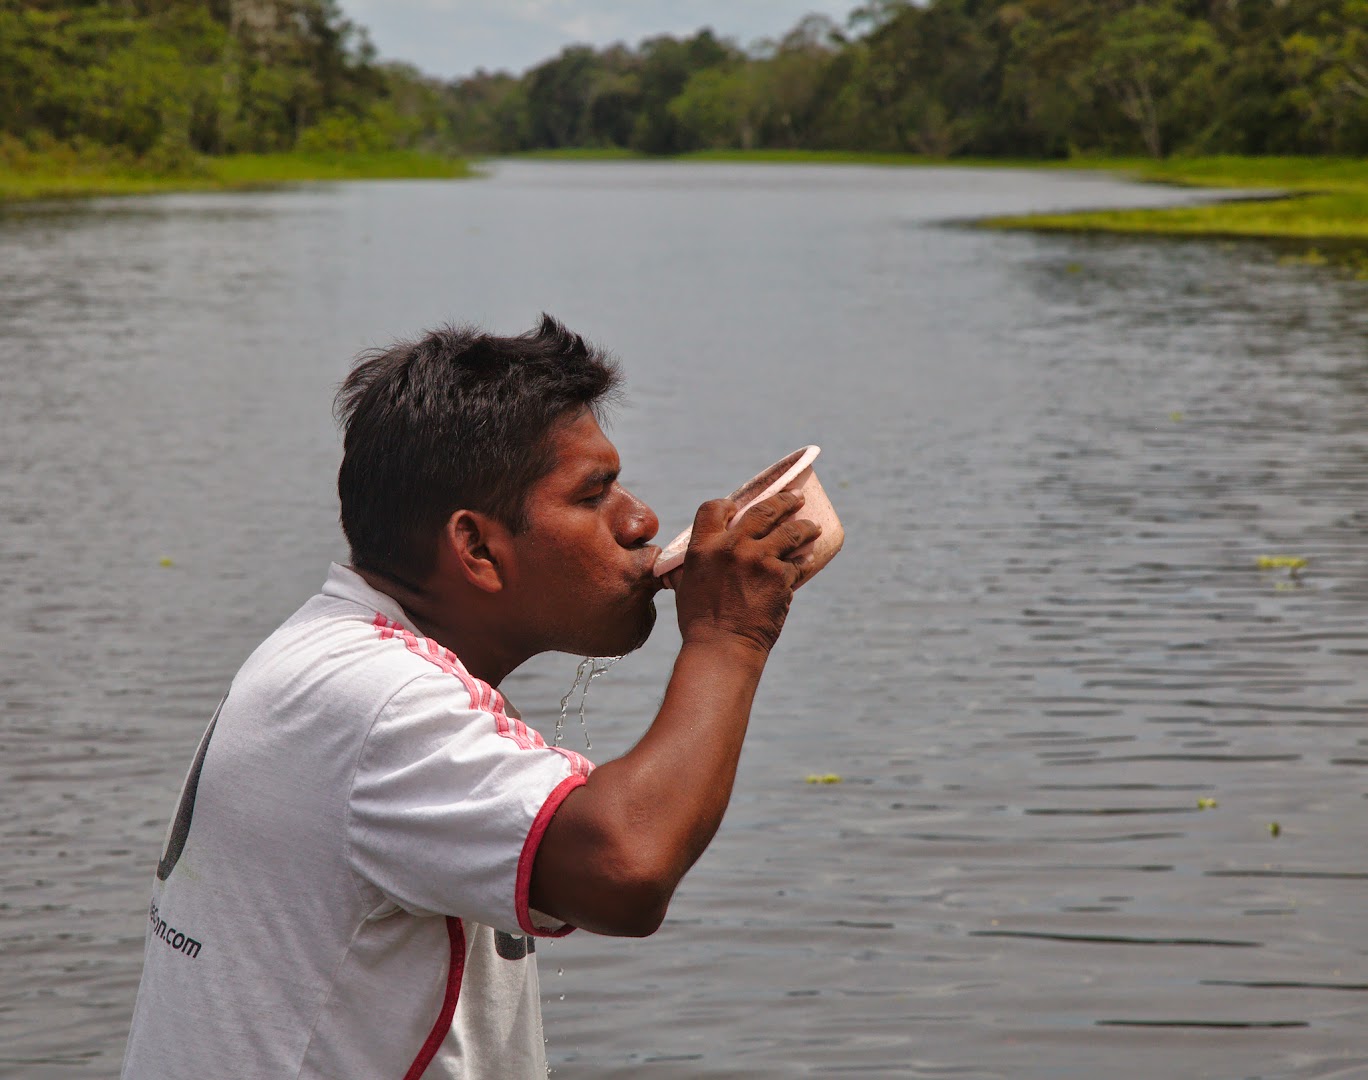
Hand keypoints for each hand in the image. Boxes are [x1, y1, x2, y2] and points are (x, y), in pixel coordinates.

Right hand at [672, 490, 821, 654]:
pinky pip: (798, 564)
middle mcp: (733, 546)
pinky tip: (808, 559)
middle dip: (784, 501)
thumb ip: (697, 563)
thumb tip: (706, 555)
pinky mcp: (781, 578)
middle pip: (763, 510)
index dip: (728, 504)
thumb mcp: (687, 584)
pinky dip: (804, 561)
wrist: (723, 647)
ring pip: (791, 532)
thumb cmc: (700, 621)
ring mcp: (760, 560)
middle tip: (795, 499)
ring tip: (812, 527)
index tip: (738, 506)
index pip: (714, 508)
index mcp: (704, 546)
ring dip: (805, 527)